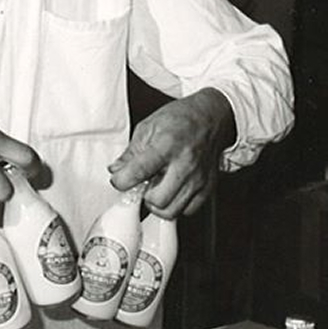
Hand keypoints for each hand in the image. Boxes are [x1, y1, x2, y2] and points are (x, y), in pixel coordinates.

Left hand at [107, 88, 235, 217]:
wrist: (210, 117)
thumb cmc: (181, 119)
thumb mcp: (148, 127)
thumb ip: (131, 152)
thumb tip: (117, 170)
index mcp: (167, 145)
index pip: (139, 172)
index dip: (122, 180)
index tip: (119, 179)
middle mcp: (185, 163)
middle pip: (158, 200)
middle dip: (144, 196)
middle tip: (143, 184)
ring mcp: (198, 178)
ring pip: (172, 210)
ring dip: (159, 203)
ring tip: (157, 187)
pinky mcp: (208, 187)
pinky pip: (188, 211)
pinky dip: (176, 205)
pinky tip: (172, 190)